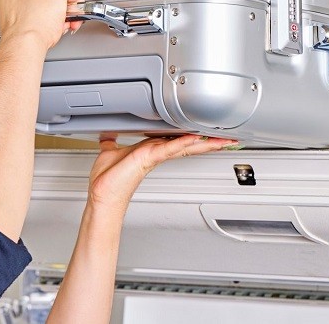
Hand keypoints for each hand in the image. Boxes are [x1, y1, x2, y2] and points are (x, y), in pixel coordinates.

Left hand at [0, 0, 83, 50]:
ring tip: (34, 15)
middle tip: (49, 14)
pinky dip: (16, 1)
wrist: (23, 40)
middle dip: (49, 1)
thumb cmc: (41, 33)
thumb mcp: (64, 22)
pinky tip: (21, 13)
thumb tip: (60, 11)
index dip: (69, 2)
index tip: (66, 7)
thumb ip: (64, 11)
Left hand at [88, 135, 236, 213]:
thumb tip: (108, 136)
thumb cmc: (107, 179)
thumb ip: (112, 142)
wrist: (101, 195)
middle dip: (208, 142)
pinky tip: (195, 138)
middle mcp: (155, 154)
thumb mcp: (111, 152)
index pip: (176, 141)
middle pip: (188, 145)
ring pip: (185, 147)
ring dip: (204, 143)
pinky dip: (183, 142)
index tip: (205, 132)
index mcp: (149, 151)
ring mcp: (154, 157)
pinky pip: (170, 148)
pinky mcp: (148, 158)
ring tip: (222, 140)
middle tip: (227, 139)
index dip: (192, 137)